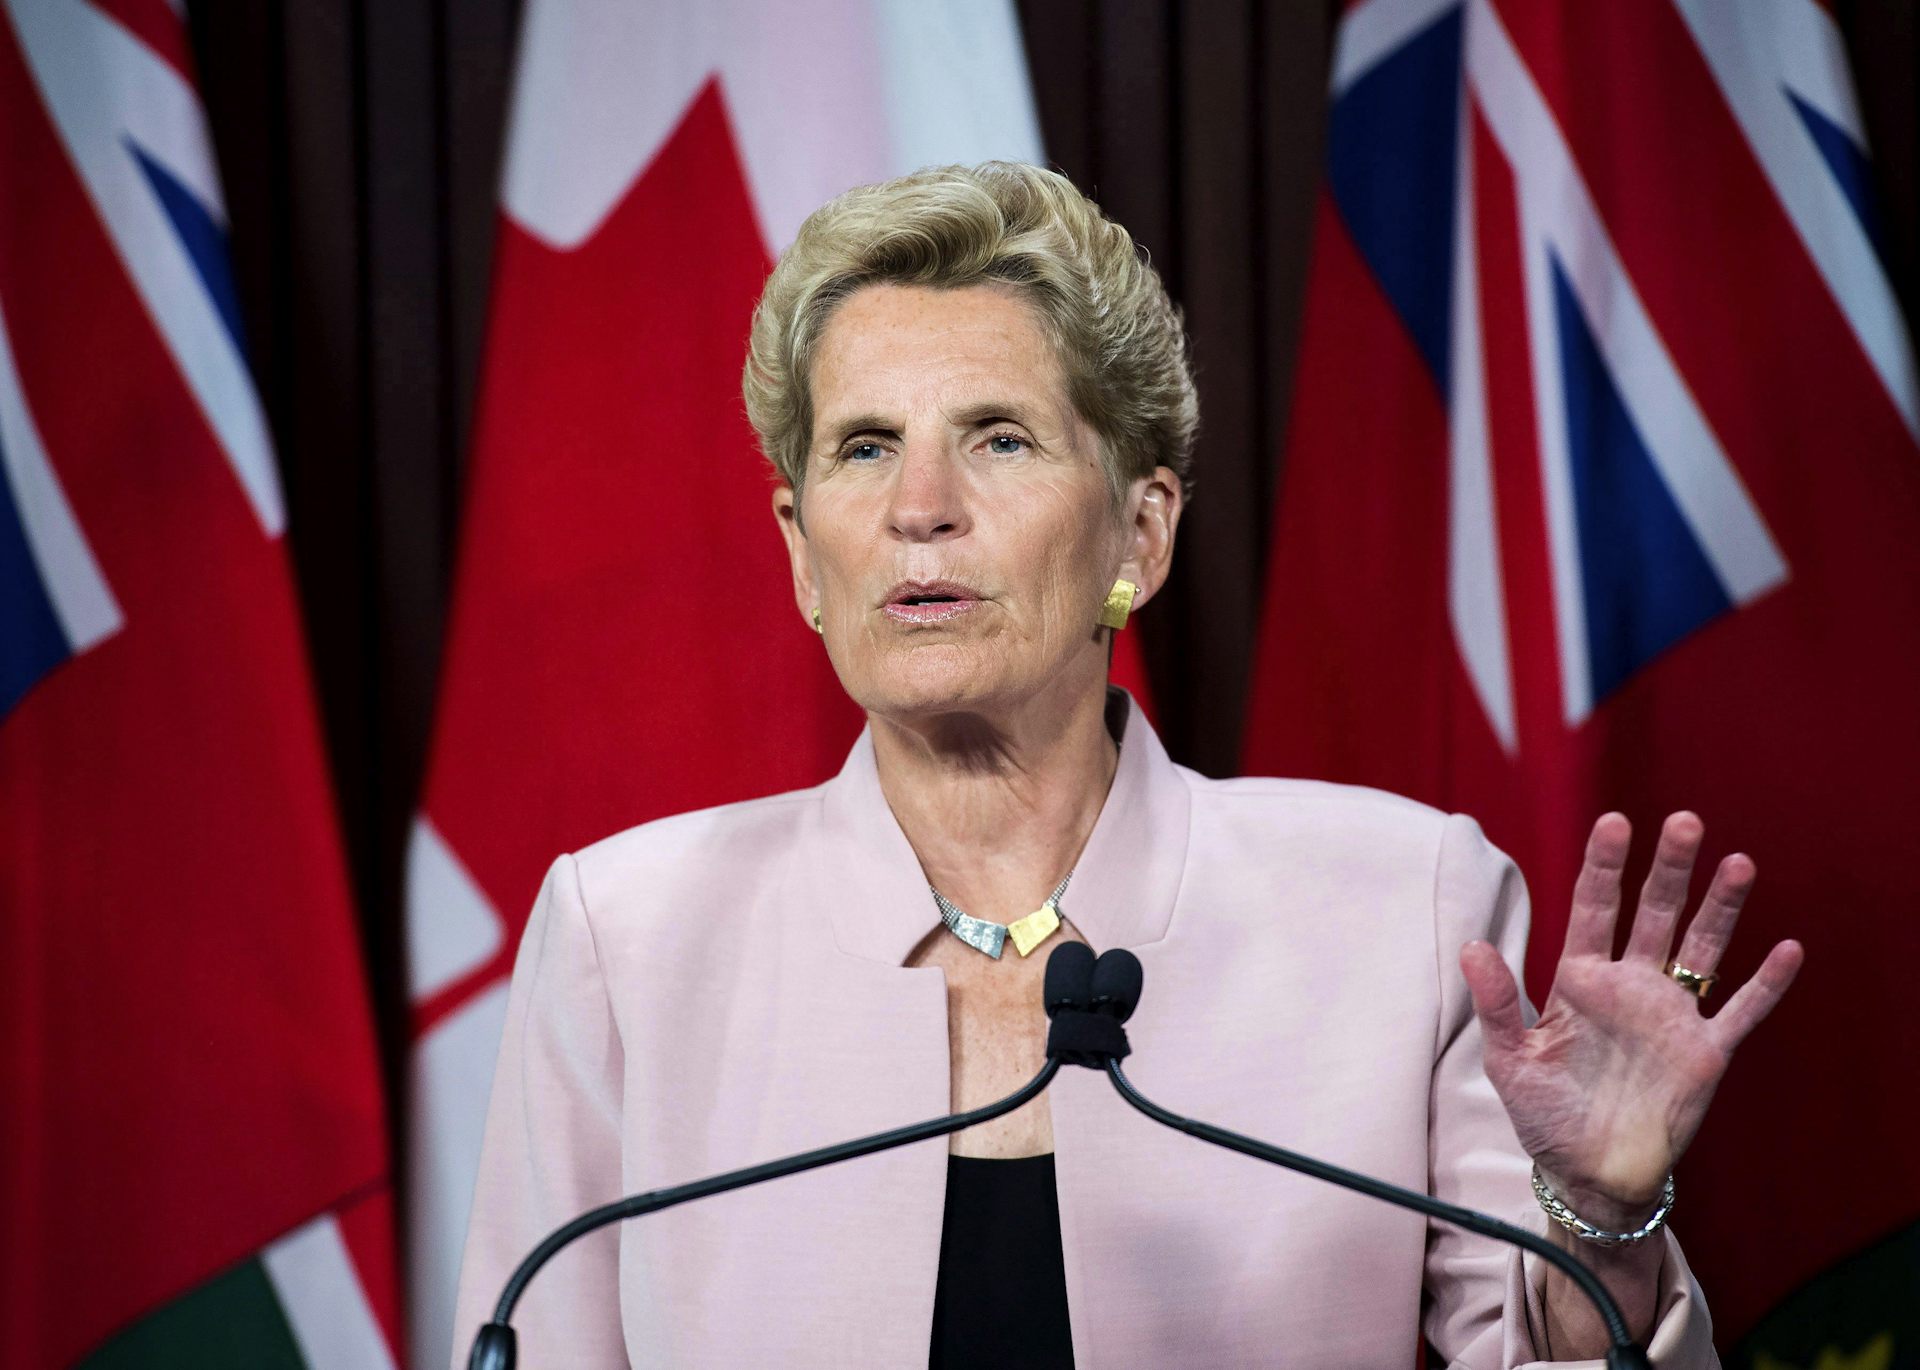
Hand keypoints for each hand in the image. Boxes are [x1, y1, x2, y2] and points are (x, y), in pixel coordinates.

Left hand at [1460, 812, 1803, 1226]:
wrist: (1589, 1174)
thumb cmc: (1544, 1114)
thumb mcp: (1510, 1059)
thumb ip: (1498, 1003)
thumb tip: (1473, 947)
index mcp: (1580, 979)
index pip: (1593, 908)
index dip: (1603, 866)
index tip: (1614, 822)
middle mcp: (1630, 986)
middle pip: (1653, 913)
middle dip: (1667, 869)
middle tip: (1683, 821)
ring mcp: (1671, 1015)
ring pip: (1701, 948)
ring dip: (1720, 908)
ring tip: (1737, 863)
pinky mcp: (1705, 1053)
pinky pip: (1741, 1011)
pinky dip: (1765, 984)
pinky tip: (1787, 949)